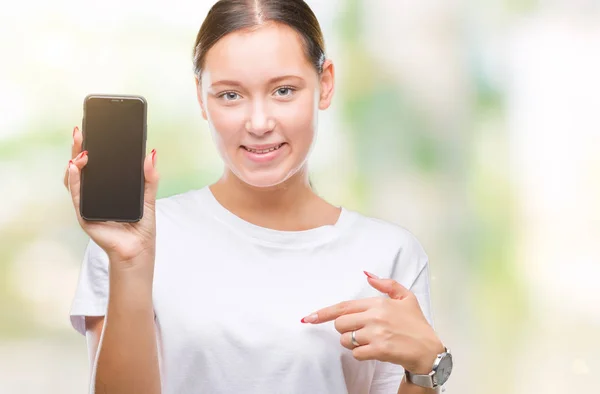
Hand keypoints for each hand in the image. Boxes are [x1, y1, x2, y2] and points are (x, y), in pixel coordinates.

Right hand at [64, 125, 159, 263]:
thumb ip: (150, 176)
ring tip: (81, 151)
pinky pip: (76, 194)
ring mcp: (87, 203)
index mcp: (108, 186)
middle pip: (81, 166)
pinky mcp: (84, 214)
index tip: (91, 128)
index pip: (96, 162)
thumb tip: (151, 154)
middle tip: (80, 132)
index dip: (91, 146)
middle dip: (78, 148)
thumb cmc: (142, 226)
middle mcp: (94, 193)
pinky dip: (74, 179)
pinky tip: (75, 167)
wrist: (138, 250)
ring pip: (74, 178)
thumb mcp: (149, 196)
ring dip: (74, 161)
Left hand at [301, 271, 444, 373]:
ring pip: (346, 340)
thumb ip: (386, 284)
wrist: (428, 350)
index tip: (308, 318)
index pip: (343, 307)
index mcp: (378, 303)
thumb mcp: (406, 297)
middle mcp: (374, 317)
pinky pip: (356, 353)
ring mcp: (376, 334)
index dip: (323, 313)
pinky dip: (361, 354)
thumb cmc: (416, 324)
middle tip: (359, 331)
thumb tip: (367, 275)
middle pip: (340, 324)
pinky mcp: (378, 350)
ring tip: (370, 341)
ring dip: (352, 343)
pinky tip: (374, 350)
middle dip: (344, 329)